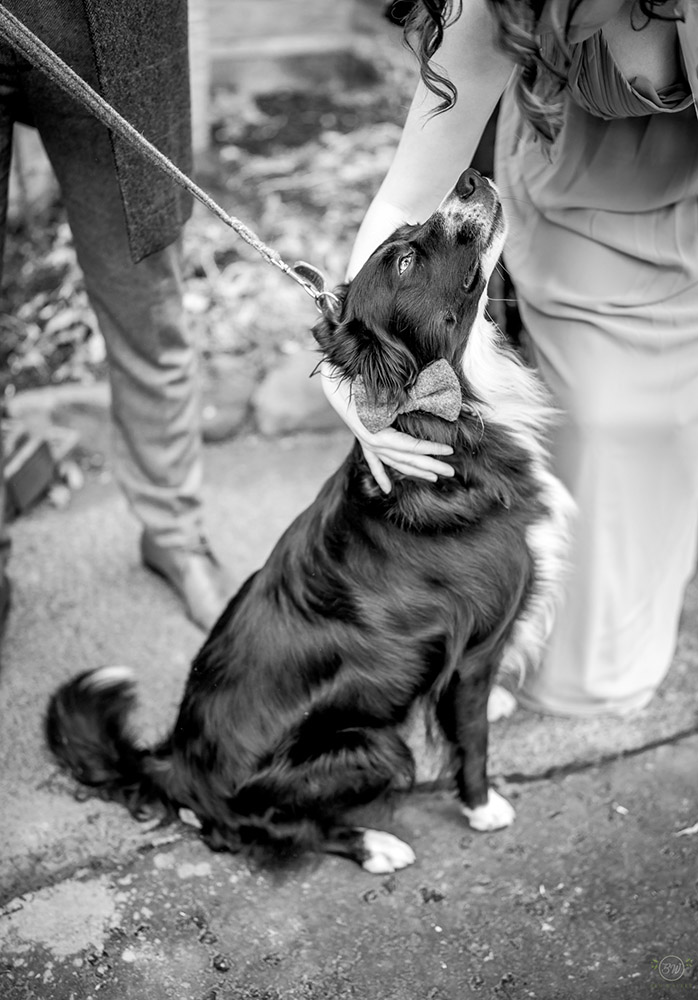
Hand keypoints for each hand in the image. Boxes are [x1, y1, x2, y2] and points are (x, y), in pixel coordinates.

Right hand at [320, 360, 454, 493]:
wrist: (336, 384)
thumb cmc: (361, 385)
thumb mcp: (383, 394)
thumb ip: (401, 402)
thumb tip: (422, 403)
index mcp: (380, 435)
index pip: (412, 446)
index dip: (432, 449)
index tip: (450, 451)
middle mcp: (374, 444)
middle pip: (407, 459)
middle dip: (430, 466)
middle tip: (451, 472)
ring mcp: (368, 445)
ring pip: (395, 463)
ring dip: (414, 471)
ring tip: (433, 478)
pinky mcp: (364, 442)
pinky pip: (374, 463)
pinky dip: (381, 476)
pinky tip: (387, 489)